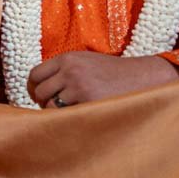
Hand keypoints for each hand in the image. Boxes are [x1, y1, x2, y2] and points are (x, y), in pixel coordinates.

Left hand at [27, 51, 178, 108]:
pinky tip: (80, 117)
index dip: (34, 89)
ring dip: (57, 114)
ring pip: (50, 106)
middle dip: (44, 103)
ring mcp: (79, 85)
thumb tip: (38, 90)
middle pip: (40, 92)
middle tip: (57, 109)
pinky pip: (66, 115)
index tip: (39, 98)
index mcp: (68, 58)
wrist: (144, 77)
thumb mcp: (87, 62)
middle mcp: (70, 69)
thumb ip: (65, 71)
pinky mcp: (88, 101)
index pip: (35, 74)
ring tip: (71, 114)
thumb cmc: (115, 74)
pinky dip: (69, 119)